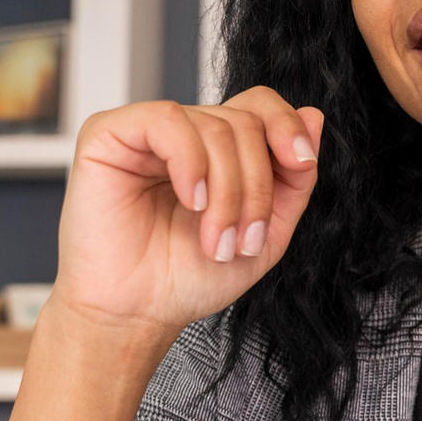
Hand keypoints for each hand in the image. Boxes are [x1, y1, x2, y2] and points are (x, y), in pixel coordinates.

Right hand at [50, 88, 322, 335]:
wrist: (138, 314)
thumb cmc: (189, 278)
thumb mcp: (266, 234)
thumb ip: (293, 180)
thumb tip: (313, 115)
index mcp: (217, 151)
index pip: (258, 106)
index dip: (286, 126)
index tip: (302, 163)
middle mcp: (183, 133)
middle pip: (244, 122)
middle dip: (256, 187)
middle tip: (242, 242)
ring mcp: (146, 132)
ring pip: (214, 127)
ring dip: (227, 192)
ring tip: (215, 242)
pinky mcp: (108, 134)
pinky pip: (167, 120)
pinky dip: (190, 162)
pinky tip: (191, 200)